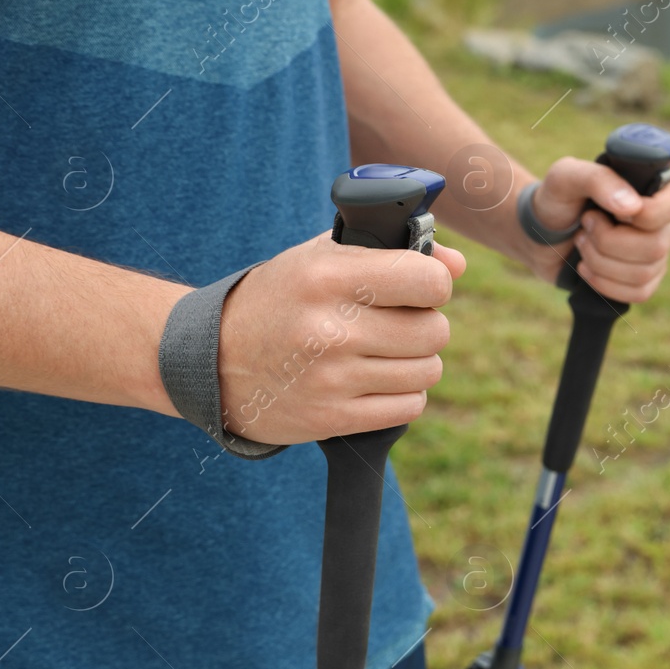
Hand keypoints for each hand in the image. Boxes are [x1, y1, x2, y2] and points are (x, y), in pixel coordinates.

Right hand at [217, 231, 465, 444]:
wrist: (211, 359)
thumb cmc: (281, 298)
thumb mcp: (323, 258)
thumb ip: (393, 251)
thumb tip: (459, 265)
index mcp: (328, 277)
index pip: (428, 281)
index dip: (434, 285)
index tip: (419, 289)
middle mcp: (331, 329)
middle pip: (434, 331)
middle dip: (426, 326)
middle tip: (398, 324)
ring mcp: (331, 378)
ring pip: (427, 371)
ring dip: (415, 363)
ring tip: (383, 353)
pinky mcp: (332, 417)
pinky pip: (409, 407)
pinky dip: (402, 395)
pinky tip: (374, 381)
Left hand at [529, 157, 669, 302]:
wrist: (542, 233)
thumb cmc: (558, 197)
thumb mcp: (567, 176)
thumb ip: (599, 180)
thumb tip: (632, 208)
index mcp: (657, 186)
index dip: (649, 214)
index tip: (614, 211)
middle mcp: (665, 220)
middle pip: (657, 246)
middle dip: (608, 241)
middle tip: (586, 224)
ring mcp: (657, 252)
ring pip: (644, 273)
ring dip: (600, 261)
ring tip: (582, 242)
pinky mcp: (644, 279)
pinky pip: (639, 293)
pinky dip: (605, 284)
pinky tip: (587, 267)